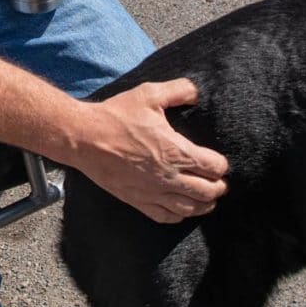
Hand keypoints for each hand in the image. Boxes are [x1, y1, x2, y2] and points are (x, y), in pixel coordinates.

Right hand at [72, 78, 227, 223]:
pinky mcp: (137, 200)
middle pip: (207, 191)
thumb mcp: (149, 94)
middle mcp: (168, 176)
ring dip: (204, 205)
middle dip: (218, 187)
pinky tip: (182, 210)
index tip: (219, 162)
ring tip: (208, 200)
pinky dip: (179, 216)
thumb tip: (197, 92)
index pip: (214, 167)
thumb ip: (179, 90)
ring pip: (189, 209)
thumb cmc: (116, 115)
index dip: (221, 165)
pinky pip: (165, 216)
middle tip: (219, 183)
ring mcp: (152, 192)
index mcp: (176, 151)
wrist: (84, 138)